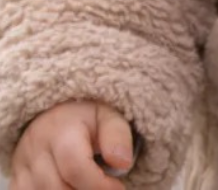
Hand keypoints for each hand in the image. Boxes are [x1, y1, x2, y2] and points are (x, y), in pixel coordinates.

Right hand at [11, 101, 134, 189]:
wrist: (56, 114)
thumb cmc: (86, 118)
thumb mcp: (108, 116)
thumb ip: (118, 136)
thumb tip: (123, 163)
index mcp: (60, 128)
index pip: (75, 168)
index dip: (99, 185)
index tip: (118, 187)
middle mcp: (35, 147)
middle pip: (59, 188)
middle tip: (103, 186)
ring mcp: (22, 166)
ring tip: (86, 184)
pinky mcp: (16, 180)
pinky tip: (70, 186)